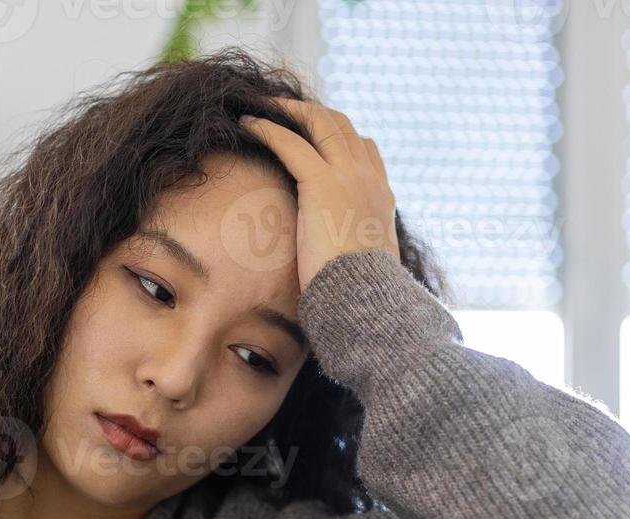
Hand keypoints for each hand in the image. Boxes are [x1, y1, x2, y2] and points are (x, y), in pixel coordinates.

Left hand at [238, 97, 400, 291]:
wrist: (364, 298)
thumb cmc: (361, 292)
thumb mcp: (366, 263)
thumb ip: (356, 246)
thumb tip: (342, 259)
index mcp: (382, 197)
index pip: (366, 148)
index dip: (339, 135)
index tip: (314, 134)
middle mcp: (368, 179)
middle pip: (342, 126)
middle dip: (311, 112)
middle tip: (281, 109)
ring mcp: (348, 177)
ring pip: (320, 123)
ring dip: (288, 110)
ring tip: (261, 108)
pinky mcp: (321, 184)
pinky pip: (291, 143)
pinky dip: (268, 128)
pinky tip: (248, 125)